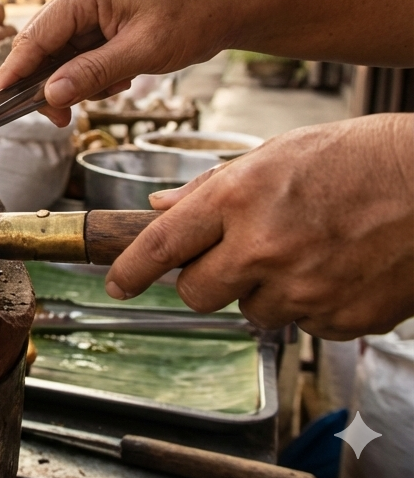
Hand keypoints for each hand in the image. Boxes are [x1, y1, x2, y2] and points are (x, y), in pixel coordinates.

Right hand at [0, 0, 241, 125]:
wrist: (226, 7)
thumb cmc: (191, 18)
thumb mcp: (142, 52)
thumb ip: (92, 74)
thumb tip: (49, 96)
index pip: (34, 37)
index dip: (14, 72)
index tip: (0, 101)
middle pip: (41, 50)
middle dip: (54, 85)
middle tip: (65, 118)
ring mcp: (86, 9)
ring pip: (59, 59)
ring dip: (81, 82)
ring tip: (119, 84)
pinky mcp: (97, 22)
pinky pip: (78, 57)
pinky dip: (93, 75)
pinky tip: (122, 76)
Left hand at [106, 114, 413, 339]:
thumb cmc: (362, 157)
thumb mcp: (277, 153)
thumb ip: (214, 187)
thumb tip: (161, 206)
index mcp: (239, 198)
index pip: (162, 246)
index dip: (129, 270)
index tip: (116, 284)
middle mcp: (264, 247)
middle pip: (197, 293)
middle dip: (201, 282)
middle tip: (228, 260)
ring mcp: (304, 287)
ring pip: (253, 311)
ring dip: (264, 290)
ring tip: (304, 250)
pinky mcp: (341, 317)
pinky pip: (304, 323)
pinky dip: (311, 303)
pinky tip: (336, 267)